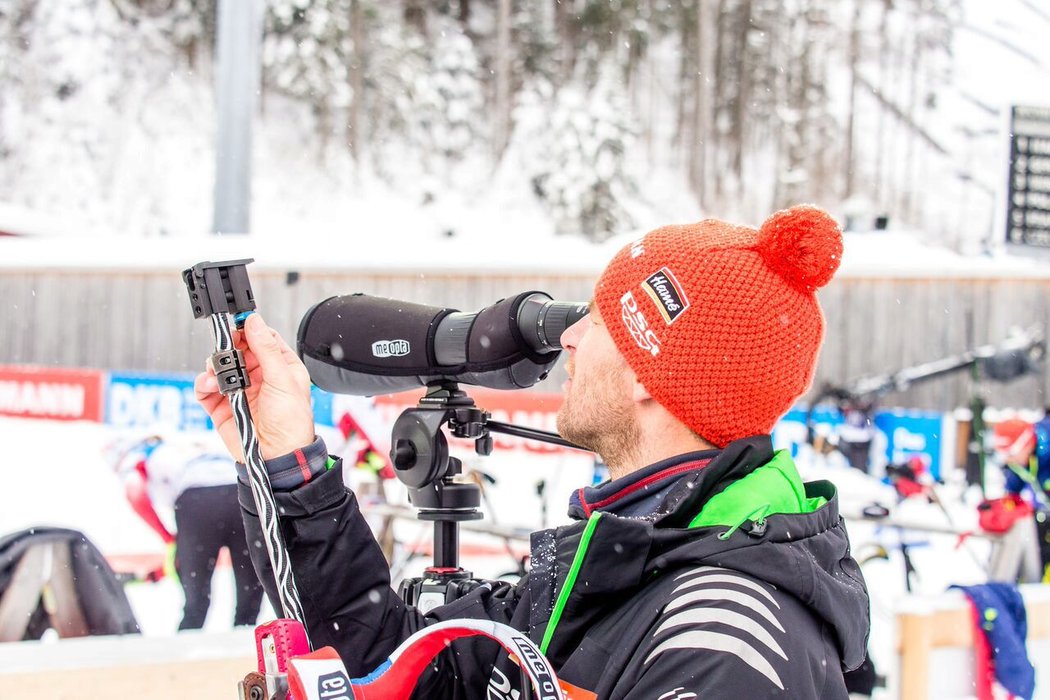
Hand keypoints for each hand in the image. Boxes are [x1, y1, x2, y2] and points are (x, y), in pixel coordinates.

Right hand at [194, 313, 315, 460]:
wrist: (276, 456)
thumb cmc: (290, 423)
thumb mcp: (282, 380)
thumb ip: (266, 350)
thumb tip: (254, 321)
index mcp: (280, 366)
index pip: (261, 338)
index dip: (248, 329)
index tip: (236, 323)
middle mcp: (258, 375)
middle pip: (236, 349)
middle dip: (227, 347)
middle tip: (224, 349)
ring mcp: (239, 389)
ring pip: (219, 366)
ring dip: (215, 367)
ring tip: (218, 375)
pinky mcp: (221, 405)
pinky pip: (205, 387)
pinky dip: (203, 384)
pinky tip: (210, 386)